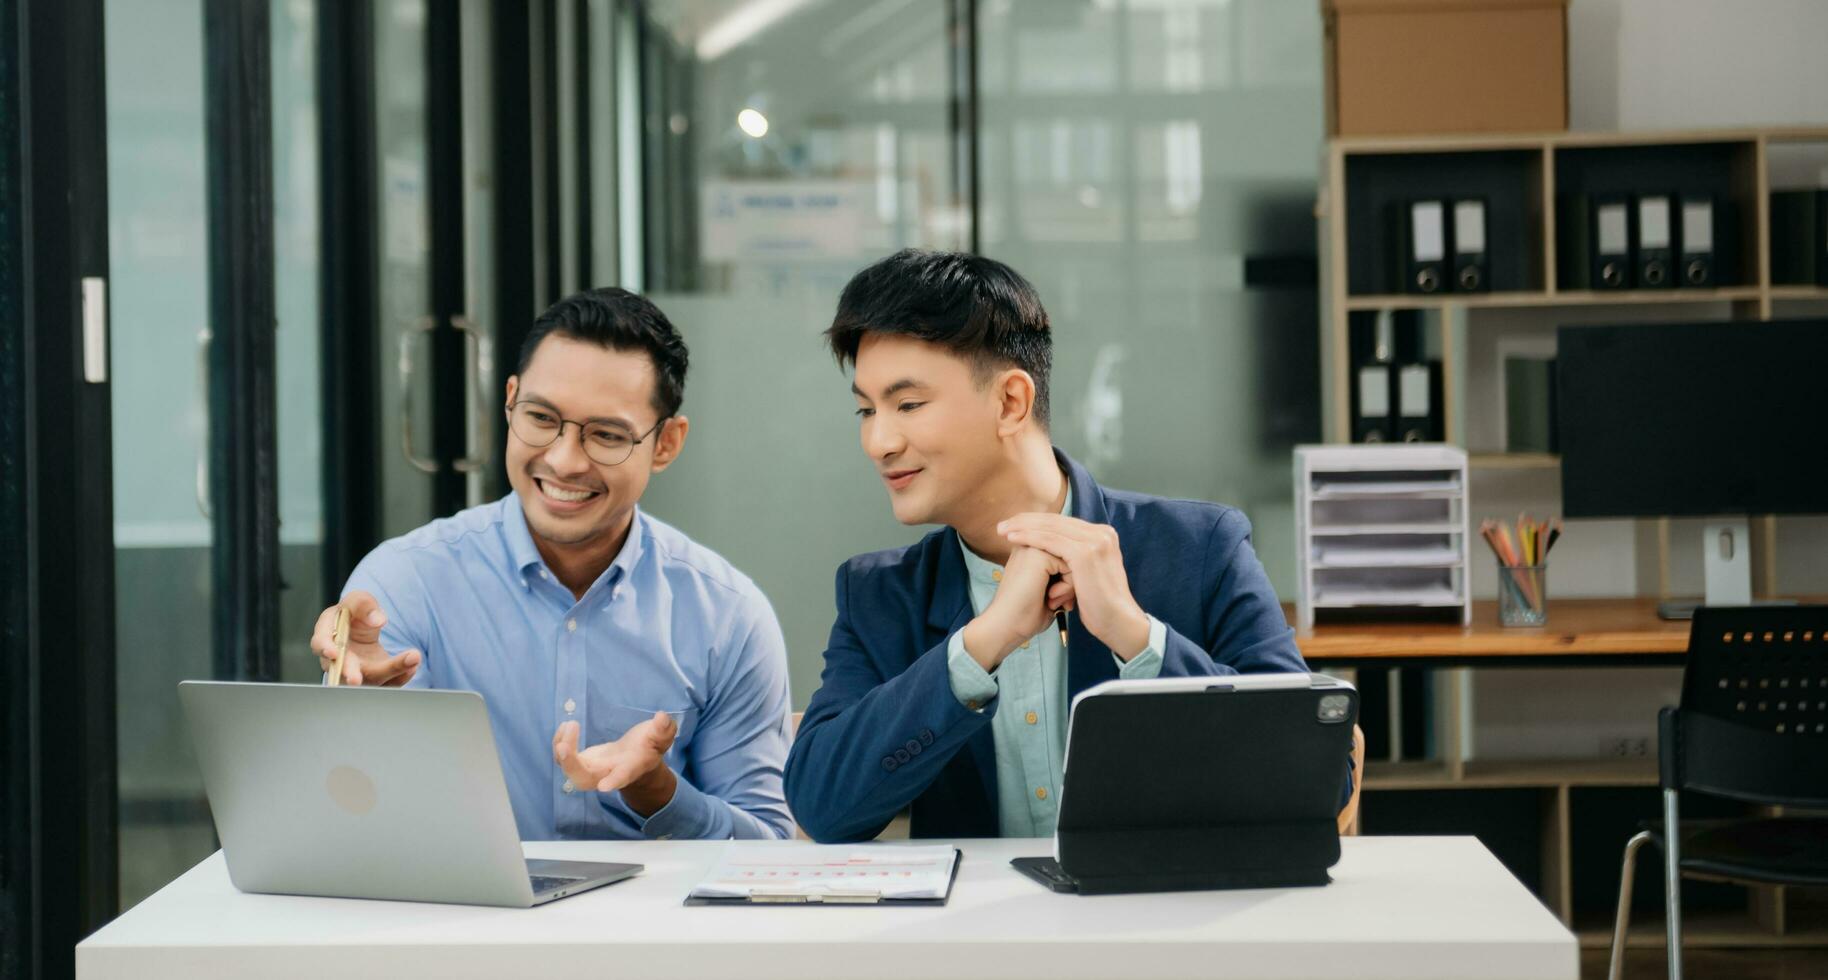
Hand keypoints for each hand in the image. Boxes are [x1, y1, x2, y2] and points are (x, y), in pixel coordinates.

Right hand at [308, 591, 420, 685]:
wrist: (363, 630)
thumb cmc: (354, 615)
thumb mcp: (357, 601)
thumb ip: (364, 605)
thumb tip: (377, 619)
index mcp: (327, 636)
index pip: (321, 644)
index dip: (325, 648)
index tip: (333, 653)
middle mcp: (338, 660)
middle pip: (342, 671)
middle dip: (349, 675)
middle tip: (355, 680)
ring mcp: (357, 673)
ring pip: (371, 679)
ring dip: (391, 672)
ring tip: (411, 659)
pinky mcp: (375, 680)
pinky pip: (388, 682)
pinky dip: (402, 675)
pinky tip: (413, 664)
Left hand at [552, 714, 679, 816]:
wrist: (635, 760)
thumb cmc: (648, 748)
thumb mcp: (659, 738)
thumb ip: (662, 730)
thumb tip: (663, 717)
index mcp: (629, 769)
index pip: (623, 776)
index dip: (614, 781)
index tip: (604, 787)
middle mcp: (606, 775)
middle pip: (585, 779)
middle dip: (572, 766)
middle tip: (564, 746)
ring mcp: (591, 771)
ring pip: (570, 769)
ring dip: (563, 749)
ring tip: (570, 725)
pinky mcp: (581, 763)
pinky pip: (564, 758)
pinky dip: (560, 742)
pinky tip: (566, 726)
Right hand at [960, 545, 1074, 670]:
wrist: (1005, 626)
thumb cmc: (1025, 614)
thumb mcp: (1049, 589)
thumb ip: (1062, 572)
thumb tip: (1086, 567)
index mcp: (1031, 548)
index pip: (1068, 554)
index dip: (1068, 579)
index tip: (1055, 598)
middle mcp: (1030, 542)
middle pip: (1072, 554)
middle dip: (1071, 580)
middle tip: (1056, 600)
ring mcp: (1033, 546)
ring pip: (1074, 558)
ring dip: (1070, 584)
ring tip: (1054, 600)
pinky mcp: (1038, 554)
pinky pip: (1071, 563)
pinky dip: (1068, 585)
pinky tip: (1053, 598)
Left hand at [998, 514, 1150, 659]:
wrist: (1117, 622)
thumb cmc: (1100, 605)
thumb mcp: (1089, 574)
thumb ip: (1076, 558)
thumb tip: (1055, 554)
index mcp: (1103, 535)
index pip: (1064, 522)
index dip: (1037, 522)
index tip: (1015, 525)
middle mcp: (1102, 533)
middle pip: (1056, 521)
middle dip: (1026, 522)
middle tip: (1002, 525)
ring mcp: (1095, 541)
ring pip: (1051, 528)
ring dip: (1023, 528)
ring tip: (1002, 530)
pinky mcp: (1085, 553)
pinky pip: (1050, 540)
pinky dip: (1029, 537)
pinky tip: (1012, 537)